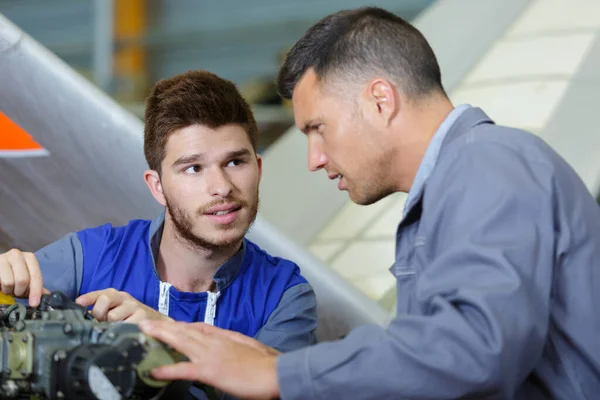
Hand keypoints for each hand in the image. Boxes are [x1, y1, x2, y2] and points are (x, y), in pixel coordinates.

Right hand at [0, 249, 49, 306]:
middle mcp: (17, 255)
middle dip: (20, 291)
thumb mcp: (26, 278)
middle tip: (17, 292)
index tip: (34, 304)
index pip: (36, 276)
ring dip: (8, 290)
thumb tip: (47, 297)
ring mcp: (3, 258)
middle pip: (23, 280)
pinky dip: (1, 288)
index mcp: (29, 258)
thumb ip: (36, 286)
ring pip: (9, 282)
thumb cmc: (13, 273)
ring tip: (8, 287)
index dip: (35, 292)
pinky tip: (1, 285)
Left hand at [76, 288, 171, 322]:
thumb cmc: (129, 317)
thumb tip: (81, 319)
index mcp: (115, 295)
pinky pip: (125, 326)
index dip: (88, 298)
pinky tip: (122, 333)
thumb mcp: (113, 311)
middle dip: (99, 313)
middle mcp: (124, 298)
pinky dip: (121, 331)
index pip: (99, 293)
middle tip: (102, 322)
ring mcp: (134, 306)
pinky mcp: (142, 317)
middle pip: (104, 300)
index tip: (78, 303)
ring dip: (110, 325)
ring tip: (114, 329)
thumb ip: (98, 313)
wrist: (155, 321)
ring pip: (113, 316)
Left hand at [139, 320, 279, 399]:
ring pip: (181, 342)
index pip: (199, 327)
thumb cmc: (268, 363)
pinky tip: (155, 370)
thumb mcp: (250, 347)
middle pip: (185, 331)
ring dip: (161, 336)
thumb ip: (235, 344)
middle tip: (146, 322)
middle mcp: (215, 342)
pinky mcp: (211, 371)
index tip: (169, 325)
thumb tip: (227, 343)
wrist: (277, 371)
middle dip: (164, 326)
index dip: (181, 326)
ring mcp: (211, 355)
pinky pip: (184, 369)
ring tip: (144, 331)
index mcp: (225, 337)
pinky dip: (168, 369)